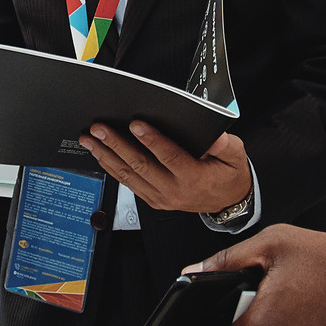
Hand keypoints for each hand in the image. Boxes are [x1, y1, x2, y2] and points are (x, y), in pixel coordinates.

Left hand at [81, 124, 252, 217]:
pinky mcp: (152, 199)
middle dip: (117, 144)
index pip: (169, 157)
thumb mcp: (235, 156)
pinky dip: (111, 168)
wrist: (227, 201)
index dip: (151, 140)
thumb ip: (225, 145)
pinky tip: (99, 154)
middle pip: (141, 165)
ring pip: (129, 175)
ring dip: (106, 155)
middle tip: (99, 128)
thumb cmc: (228, 174)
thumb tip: (214, 136)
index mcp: (194, 178)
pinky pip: (128, 183)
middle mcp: (174, 190)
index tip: (135, 123)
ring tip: (90, 139)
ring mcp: (160, 197)